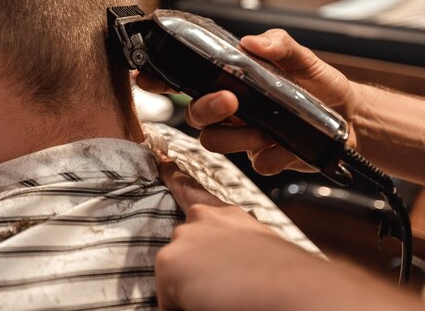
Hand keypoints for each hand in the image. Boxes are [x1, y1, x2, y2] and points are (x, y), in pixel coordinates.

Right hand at [137, 29, 359, 174]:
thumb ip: (280, 46)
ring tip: (264, 128)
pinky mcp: (263, 158)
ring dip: (236, 137)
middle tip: (229, 100)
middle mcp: (232, 110)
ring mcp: (244, 136)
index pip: (187, 80)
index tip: (146, 78)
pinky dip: (271, 156)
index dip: (161, 80)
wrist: (351, 118)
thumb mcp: (304, 59)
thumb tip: (252, 43)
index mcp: (231, 82)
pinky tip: (286, 147)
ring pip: (215, 143)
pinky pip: (255, 165)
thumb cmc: (321, 85)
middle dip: (205, 108)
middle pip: (195, 115)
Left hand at [155, 152, 316, 310]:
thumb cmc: (287, 280)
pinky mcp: (169, 261)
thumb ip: (231, 249)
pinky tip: (208, 306)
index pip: (192, 191)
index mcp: (228, 217)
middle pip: (182, 249)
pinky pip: (168, 302)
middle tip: (226, 287)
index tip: (161, 159)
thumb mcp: (258, 252)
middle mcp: (202, 219)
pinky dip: (181, 309)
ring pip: (174, 276)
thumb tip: (223, 268)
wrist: (295, 291)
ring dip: (191, 292)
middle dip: (194, 271)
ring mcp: (183, 237)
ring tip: (224, 298)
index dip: (173, 175)